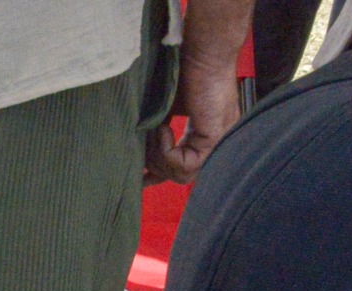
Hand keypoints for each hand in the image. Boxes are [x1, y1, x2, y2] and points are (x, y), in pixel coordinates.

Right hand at [146, 52, 244, 183]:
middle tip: (140, 147)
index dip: (159, 174)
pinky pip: (185, 164)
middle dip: (154, 166)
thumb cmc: (185, 70)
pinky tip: (162, 129)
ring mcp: (217, 143)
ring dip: (158, 157)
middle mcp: (214, 143)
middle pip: (181, 176)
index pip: (184, 168)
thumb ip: (155, 130)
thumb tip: (134, 152)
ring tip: (152, 132)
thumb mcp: (166, 107)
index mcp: (205, 135)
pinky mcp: (214, 139)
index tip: (139, 176)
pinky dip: (166, 151)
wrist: (203, 52)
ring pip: (182, 174)